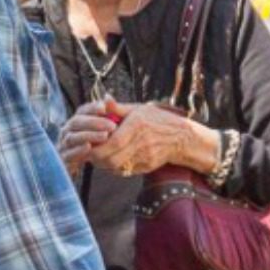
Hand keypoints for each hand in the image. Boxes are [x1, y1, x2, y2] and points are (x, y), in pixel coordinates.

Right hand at [58, 100, 119, 175]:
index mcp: (78, 120)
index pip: (83, 110)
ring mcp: (64, 144)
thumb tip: (108, 97)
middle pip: (77, 122)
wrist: (88, 165)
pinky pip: (68, 153)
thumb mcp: (104, 129)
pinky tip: (89, 148)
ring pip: (73, 137)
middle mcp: (68, 130)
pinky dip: (78, 150)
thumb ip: (107, 115)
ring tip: (105, 136)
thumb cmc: (98, 144)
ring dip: (89, 136)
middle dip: (94, 123)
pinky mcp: (63, 158)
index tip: (104, 108)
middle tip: (112, 126)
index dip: (92, 108)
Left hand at [90, 102, 207, 176]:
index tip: (88, 143)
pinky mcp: (146, 166)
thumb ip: (118, 107)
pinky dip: (114, 167)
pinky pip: (124, 170)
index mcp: (137, 126)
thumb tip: (104, 99)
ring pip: (116, 167)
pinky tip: (111, 159)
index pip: (112, 142)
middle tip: (89, 151)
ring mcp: (144, 157)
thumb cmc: (157, 120)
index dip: (97, 146)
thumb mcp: (139, 109)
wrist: (181, 137)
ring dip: (103, 163)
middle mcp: (141, 143)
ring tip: (98, 155)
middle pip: (111, 158)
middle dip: (96, 158)